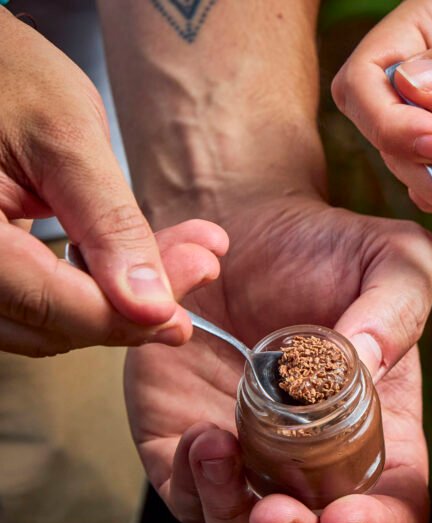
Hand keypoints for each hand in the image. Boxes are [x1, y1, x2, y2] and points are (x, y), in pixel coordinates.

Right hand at [0, 11, 224, 353]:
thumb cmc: (6, 76)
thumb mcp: (67, 139)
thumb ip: (109, 224)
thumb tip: (151, 304)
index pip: (50, 306)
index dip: (126, 319)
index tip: (184, 314)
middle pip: (50, 324)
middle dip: (133, 306)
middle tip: (199, 265)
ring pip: (46, 322)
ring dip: (121, 298)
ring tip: (185, 255)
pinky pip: (36, 302)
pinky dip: (93, 287)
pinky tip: (141, 258)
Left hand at [126, 196, 431, 522]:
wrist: (246, 222)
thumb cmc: (331, 246)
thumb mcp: (394, 260)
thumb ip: (399, 307)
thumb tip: (366, 364)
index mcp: (382, 432)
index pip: (394, 509)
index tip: (347, 516)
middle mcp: (319, 462)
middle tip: (280, 515)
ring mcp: (253, 462)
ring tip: (223, 453)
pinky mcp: (186, 448)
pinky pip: (186, 499)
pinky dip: (192, 487)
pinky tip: (202, 436)